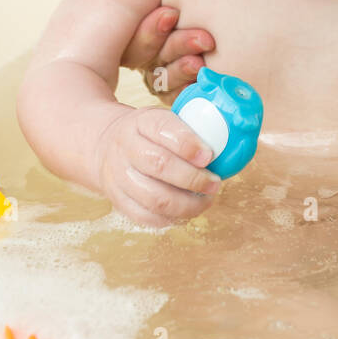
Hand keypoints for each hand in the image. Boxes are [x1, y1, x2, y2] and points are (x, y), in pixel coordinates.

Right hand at [94, 105, 221, 228]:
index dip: (187, 143)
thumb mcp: (163, 120)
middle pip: (158, 165)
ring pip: (154, 197)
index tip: (209, 155)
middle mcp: (125, 148)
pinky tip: (187, 212)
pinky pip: (146, 217)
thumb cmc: (148, 135)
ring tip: (206, 200)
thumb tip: (232, 143)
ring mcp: (118, 176)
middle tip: (214, 183)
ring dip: (187, 204)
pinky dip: (171, 219)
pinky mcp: (118, 201)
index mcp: (140, 122)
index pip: (162, 128)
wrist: (105, 147)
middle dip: (193, 178)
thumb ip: (189, 129)